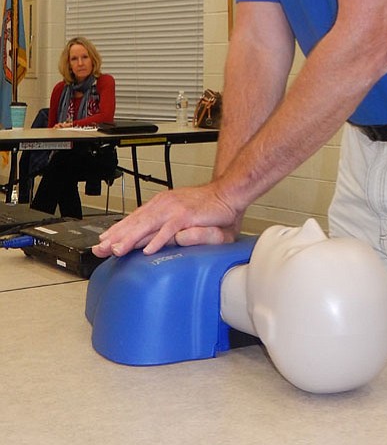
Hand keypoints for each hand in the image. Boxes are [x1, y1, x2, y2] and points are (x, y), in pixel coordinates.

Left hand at [92, 182, 239, 257]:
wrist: (227, 194)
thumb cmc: (206, 207)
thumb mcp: (180, 214)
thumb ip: (164, 224)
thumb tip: (148, 235)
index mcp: (160, 205)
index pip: (134, 218)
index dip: (117, 230)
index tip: (102, 242)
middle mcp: (163, 205)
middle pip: (135, 222)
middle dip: (116, 236)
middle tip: (100, 249)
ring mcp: (174, 210)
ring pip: (147, 226)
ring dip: (131, 239)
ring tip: (117, 250)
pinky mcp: (186, 216)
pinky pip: (169, 230)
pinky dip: (158, 240)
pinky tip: (147, 250)